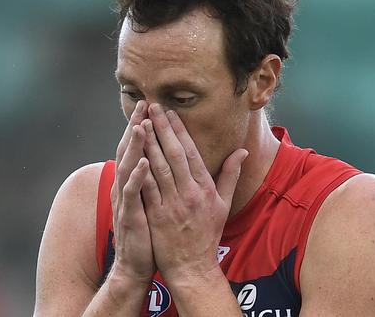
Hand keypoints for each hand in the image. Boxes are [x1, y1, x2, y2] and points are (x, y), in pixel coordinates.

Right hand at [111, 100, 154, 282]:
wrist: (137, 264)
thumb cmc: (150, 231)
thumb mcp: (155, 201)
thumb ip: (160, 179)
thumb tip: (162, 160)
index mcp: (137, 181)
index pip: (141, 148)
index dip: (146, 126)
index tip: (154, 106)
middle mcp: (128, 186)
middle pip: (131, 151)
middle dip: (137, 126)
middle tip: (144, 104)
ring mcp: (127, 200)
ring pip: (129, 167)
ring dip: (135, 147)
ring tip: (141, 125)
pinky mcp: (130, 215)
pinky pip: (132, 193)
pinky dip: (137, 177)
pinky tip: (144, 163)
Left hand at [140, 104, 247, 280]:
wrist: (192, 267)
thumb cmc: (207, 235)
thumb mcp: (224, 205)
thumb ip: (231, 175)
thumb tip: (242, 150)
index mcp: (205, 188)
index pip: (191, 153)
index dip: (179, 131)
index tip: (170, 113)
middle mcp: (190, 193)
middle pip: (174, 155)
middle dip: (162, 129)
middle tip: (152, 108)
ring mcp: (173, 205)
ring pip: (159, 168)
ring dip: (148, 144)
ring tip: (140, 123)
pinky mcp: (157, 216)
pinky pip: (147, 189)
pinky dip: (140, 171)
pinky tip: (132, 155)